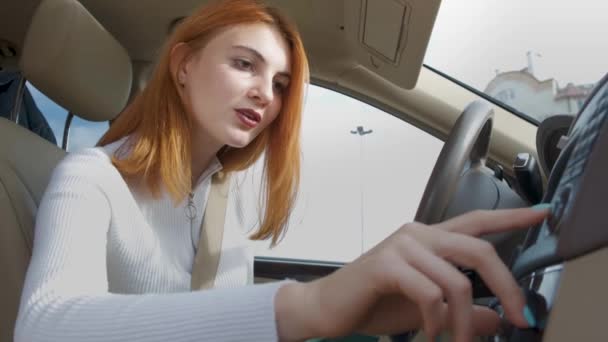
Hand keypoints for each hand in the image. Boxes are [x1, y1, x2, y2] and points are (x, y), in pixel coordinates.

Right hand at [275, 207, 548, 341]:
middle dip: (507, 287)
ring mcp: (401, 246)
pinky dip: (435, 322)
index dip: (511, 218)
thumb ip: (461, 308)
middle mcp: (418, 234)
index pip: (476, 222)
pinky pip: (429, 294)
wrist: (326, 308)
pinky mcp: (386, 265)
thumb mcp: (427, 309)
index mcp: (429, 239)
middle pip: (479, 249)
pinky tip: (426, 334)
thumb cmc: (373, 302)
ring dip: (464, 322)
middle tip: (519, 319)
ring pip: (457, 281)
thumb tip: (494, 318)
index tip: (542, 215)